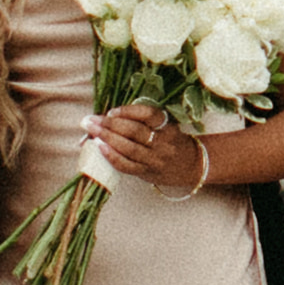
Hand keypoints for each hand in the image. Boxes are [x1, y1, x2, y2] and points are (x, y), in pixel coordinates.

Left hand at [97, 102, 213, 195]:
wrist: (192, 166)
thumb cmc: (173, 141)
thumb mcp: (166, 126)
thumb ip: (142, 121)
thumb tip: (109, 116)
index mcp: (168, 127)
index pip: (148, 114)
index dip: (128, 112)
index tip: (112, 111)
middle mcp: (163, 143)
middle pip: (135, 131)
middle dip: (110, 125)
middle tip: (91, 120)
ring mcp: (155, 160)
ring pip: (129, 148)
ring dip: (107, 139)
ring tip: (91, 132)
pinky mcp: (147, 173)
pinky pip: (127, 165)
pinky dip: (112, 156)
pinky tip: (100, 148)